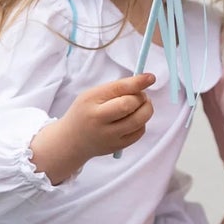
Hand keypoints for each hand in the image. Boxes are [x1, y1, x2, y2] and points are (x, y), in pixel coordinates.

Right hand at [30, 74, 155, 181]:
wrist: (72, 140)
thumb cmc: (85, 112)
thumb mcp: (92, 95)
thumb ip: (115, 89)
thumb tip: (143, 83)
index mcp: (92, 103)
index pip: (119, 90)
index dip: (137, 82)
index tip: (150, 77)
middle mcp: (100, 121)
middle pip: (130, 106)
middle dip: (141, 97)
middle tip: (140, 94)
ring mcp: (110, 136)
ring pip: (139, 121)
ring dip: (146, 109)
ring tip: (140, 104)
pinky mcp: (118, 146)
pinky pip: (139, 132)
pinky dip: (142, 122)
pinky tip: (134, 118)